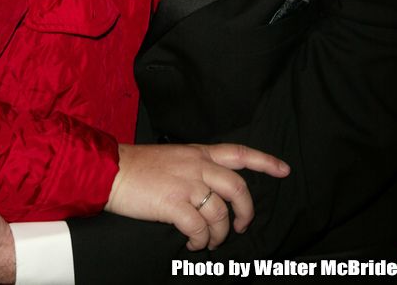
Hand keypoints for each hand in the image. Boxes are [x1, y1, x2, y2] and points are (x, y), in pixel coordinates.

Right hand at [106, 143, 289, 251]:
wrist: (111, 170)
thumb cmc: (139, 166)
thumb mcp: (174, 157)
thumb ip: (195, 168)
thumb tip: (210, 191)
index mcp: (199, 152)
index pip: (239, 153)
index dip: (265, 162)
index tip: (284, 170)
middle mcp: (198, 165)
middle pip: (238, 188)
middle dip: (246, 212)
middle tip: (240, 226)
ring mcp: (187, 183)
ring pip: (221, 212)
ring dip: (220, 233)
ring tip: (209, 241)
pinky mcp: (174, 203)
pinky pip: (199, 227)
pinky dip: (200, 240)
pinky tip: (193, 243)